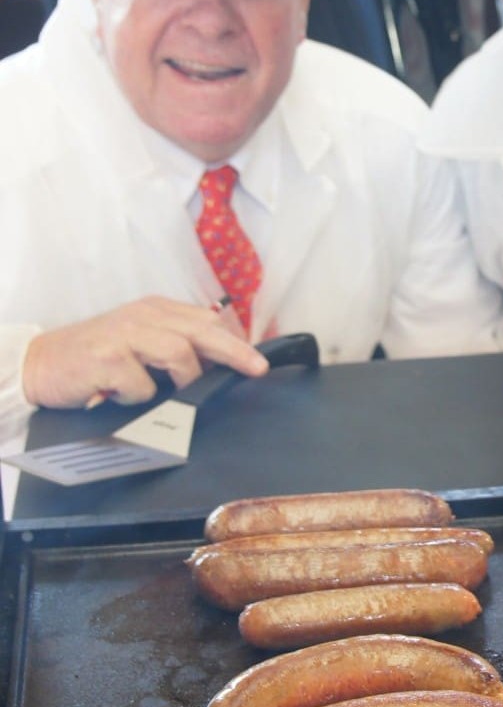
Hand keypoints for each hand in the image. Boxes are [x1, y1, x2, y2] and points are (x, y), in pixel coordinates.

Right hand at [22, 296, 269, 408]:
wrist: (40, 364)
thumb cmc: (98, 359)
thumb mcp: (141, 342)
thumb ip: (177, 346)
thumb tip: (220, 365)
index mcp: (157, 310)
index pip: (208, 320)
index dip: (235, 341)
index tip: (257, 361)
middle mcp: (144, 316)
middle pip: (203, 330)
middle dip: (234, 351)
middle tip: (257, 369)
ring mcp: (124, 334)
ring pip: (179, 354)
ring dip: (184, 379)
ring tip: (172, 392)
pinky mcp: (106, 358)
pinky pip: (143, 384)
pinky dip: (138, 397)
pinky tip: (120, 395)